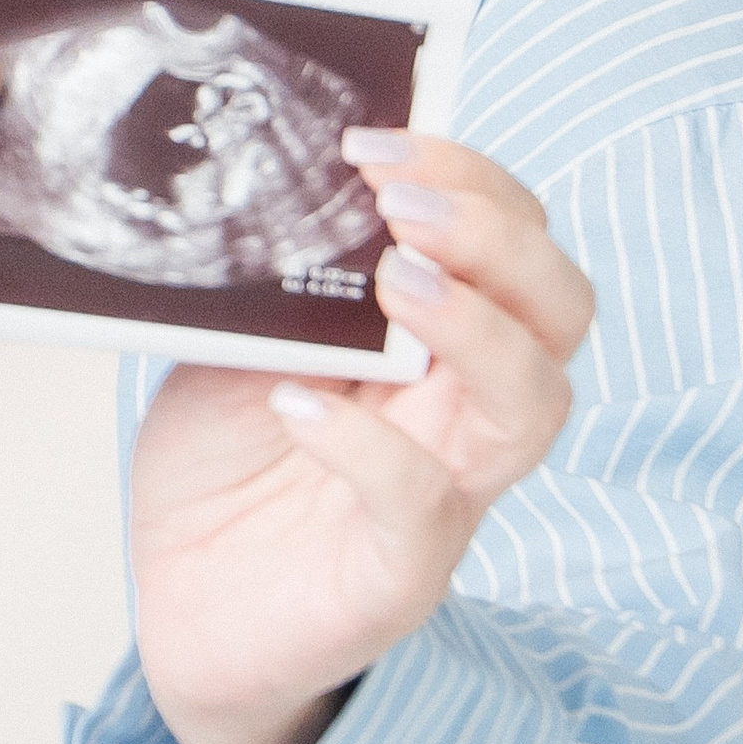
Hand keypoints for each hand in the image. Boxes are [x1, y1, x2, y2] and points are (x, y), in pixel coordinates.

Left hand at [130, 133, 594, 743]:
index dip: (471, 180)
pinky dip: (366, 445)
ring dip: (472, 324)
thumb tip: (273, 182)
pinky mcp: (400, 574)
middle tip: (405, 203)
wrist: (182, 605)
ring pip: (533, 403)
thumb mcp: (237, 340)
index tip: (378, 139)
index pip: (514, 241)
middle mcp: (463, 410)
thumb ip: (274, 277)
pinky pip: (422, 506)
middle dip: (497, 237)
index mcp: (437, 338)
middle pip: (560, 310)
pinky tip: (297, 404)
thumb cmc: (226, 465)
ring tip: (391, 279)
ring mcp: (448, 493)